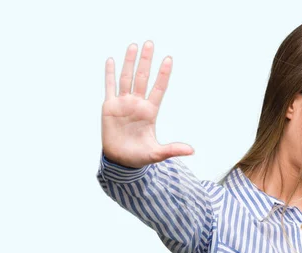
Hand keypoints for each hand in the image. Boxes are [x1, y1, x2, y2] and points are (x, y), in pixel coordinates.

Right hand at [101, 41, 193, 168]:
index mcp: (150, 112)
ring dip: (130, 62)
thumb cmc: (139, 156)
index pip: (158, 89)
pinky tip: (112, 60)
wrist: (120, 161)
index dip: (163, 74)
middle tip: (150, 43)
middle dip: (146, 61)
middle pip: (143, 78)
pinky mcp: (109, 107)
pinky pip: (109, 87)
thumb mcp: (157, 153)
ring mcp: (123, 104)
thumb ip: (173, 149)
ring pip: (127, 78)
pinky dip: (110, 74)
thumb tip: (192, 151)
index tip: (169, 59)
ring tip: (134, 46)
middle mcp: (137, 104)